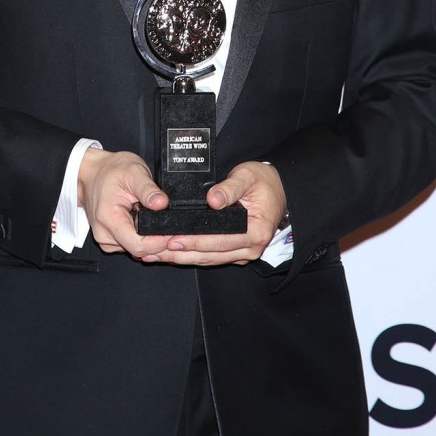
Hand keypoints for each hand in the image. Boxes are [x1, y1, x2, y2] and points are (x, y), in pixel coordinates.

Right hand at [77, 147, 173, 258]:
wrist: (93, 172)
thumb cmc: (110, 171)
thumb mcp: (134, 172)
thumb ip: (149, 189)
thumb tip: (162, 203)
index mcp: (109, 218)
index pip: (138, 245)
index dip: (160, 242)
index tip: (173, 233)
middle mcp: (104, 233)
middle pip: (139, 251)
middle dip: (159, 243)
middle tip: (171, 228)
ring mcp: (106, 239)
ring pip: (136, 251)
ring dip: (151, 242)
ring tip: (155, 223)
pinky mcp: (109, 240)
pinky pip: (130, 246)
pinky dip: (142, 239)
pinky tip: (145, 226)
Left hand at [140, 161, 286, 266]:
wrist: (279, 188)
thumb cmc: (263, 182)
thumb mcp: (247, 176)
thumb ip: (229, 188)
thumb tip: (213, 200)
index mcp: (256, 231)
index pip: (220, 239)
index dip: (195, 241)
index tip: (173, 239)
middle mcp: (251, 247)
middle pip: (212, 255)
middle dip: (182, 254)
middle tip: (156, 251)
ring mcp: (244, 252)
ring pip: (209, 260)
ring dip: (183, 259)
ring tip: (157, 255)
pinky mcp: (236, 252)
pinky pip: (212, 257)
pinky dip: (192, 255)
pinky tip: (173, 254)